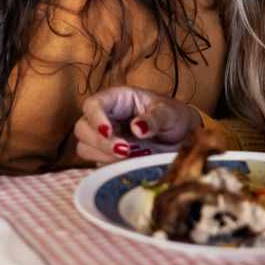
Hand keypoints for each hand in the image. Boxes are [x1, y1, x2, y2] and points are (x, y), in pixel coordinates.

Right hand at [74, 86, 201, 164]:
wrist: (181, 138)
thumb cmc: (174, 118)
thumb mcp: (170, 114)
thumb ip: (154, 119)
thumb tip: (137, 128)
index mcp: (118, 99)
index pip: (93, 104)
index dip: (96, 118)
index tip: (109, 132)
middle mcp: (106, 116)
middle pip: (83, 128)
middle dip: (101, 142)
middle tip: (126, 150)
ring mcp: (104, 137)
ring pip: (84, 147)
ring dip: (103, 155)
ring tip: (130, 156)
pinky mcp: (106, 155)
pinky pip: (96, 162)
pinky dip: (108, 165)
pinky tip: (128, 164)